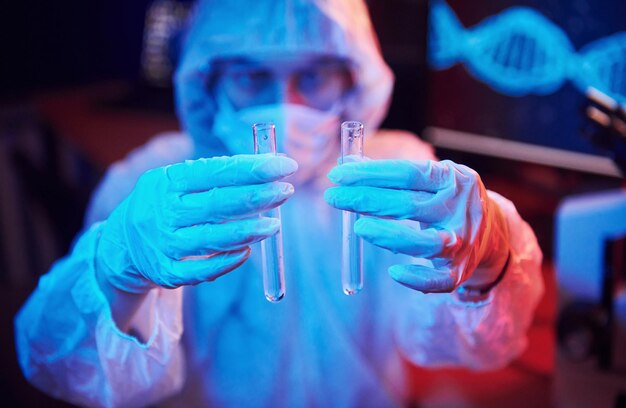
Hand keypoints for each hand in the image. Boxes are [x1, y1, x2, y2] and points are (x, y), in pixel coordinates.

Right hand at [96, 154, 296, 293]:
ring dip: (249, 231)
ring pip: (214, 238)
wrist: (122, 245)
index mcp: (167, 181)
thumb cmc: (164, 205)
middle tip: (286, 192)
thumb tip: (267, 167)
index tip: (285, 166)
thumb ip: (215, 176)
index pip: (216, 171)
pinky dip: (227, 261)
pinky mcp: (165, 272)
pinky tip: (247, 251)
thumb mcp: (176, 181)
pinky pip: (203, 270)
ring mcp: (163, 244)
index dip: (253, 168)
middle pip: (217, 205)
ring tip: (274, 225)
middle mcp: (162, 211)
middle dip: (257, 197)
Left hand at [324, 159, 508, 293]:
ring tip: (359, 229)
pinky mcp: (460, 270)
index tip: (338, 175)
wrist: (494, 231)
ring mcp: (462, 241)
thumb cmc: (447, 199)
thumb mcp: (432, 178)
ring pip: (425, 243)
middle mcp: (458, 208)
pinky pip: (440, 281)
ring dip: (390, 236)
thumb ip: (394, 176)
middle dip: (366, 200)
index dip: (370, 173)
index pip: (405, 173)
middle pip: (408, 205)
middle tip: (333, 197)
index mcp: (450, 178)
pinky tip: (395, 272)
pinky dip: (419, 279)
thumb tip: (348, 167)